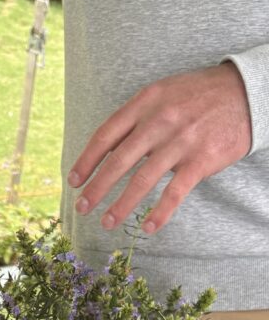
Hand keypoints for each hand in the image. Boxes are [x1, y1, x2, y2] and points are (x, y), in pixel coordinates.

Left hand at [67, 63, 251, 233]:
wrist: (246, 91)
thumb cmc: (196, 96)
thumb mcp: (162, 94)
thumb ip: (135, 118)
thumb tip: (104, 151)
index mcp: (145, 102)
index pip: (105, 135)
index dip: (86, 161)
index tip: (73, 181)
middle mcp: (160, 120)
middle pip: (118, 161)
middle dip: (96, 188)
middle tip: (81, 208)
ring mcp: (181, 140)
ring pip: (142, 180)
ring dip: (121, 206)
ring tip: (107, 223)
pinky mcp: (202, 159)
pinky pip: (174, 192)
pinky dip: (159, 213)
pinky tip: (146, 227)